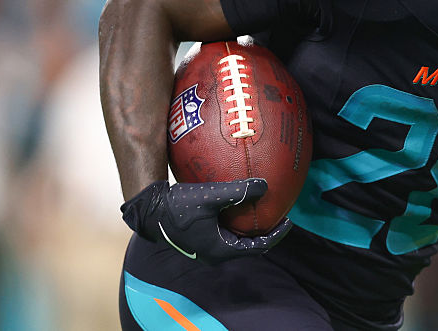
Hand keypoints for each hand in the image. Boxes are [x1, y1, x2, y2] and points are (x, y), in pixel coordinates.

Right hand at [121, 179, 291, 263]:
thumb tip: (265, 186)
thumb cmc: (178, 207)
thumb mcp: (210, 196)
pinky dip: (235, 219)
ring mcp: (206, 246)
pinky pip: (224, 230)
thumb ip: (238, 192)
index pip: (258, 247)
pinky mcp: (199, 236)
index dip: (276, 235)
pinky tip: (236, 200)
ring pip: (236, 238)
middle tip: (278, 214)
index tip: (288, 221)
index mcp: (221, 249)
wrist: (149, 210)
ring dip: (249, 225)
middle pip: (249, 245)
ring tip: (260, 208)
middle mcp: (215, 252)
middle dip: (265, 231)